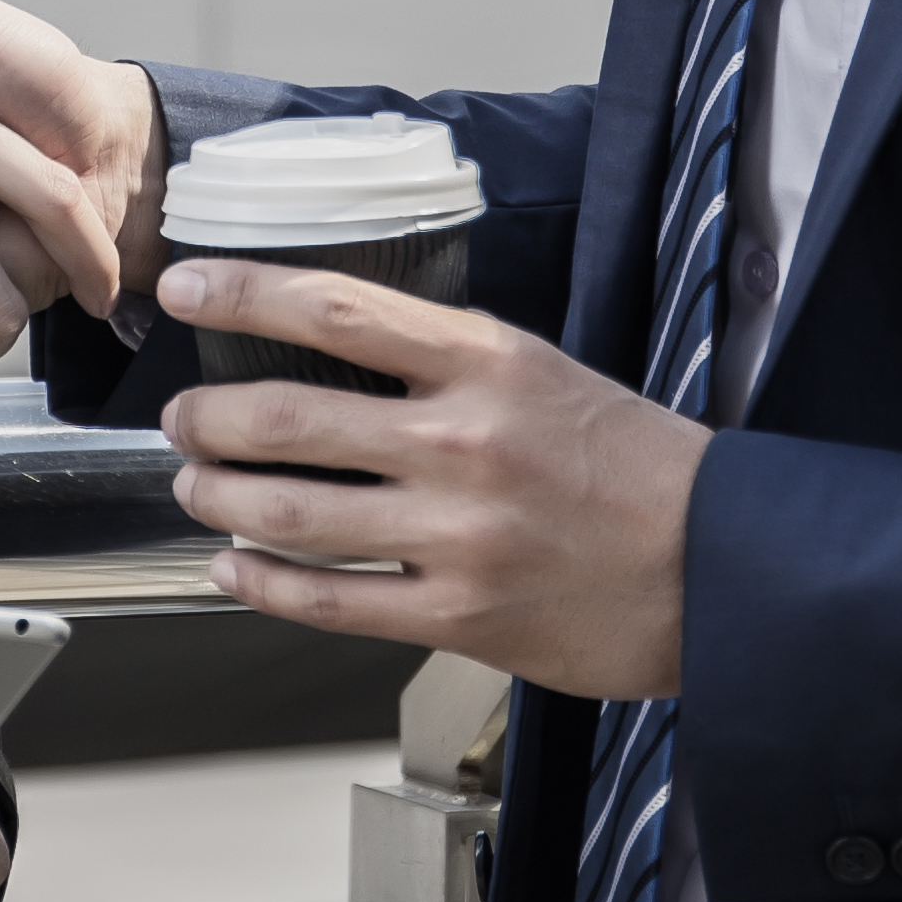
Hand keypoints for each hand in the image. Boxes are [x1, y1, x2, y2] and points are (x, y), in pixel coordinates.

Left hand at [156, 258, 703, 699]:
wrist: (720, 566)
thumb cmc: (636, 467)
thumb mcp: (544, 372)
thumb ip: (446, 360)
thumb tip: (338, 347)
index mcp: (486, 363)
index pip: (334, 309)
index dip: (241, 294)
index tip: (186, 286)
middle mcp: (463, 442)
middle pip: (288, 417)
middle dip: (207, 416)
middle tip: (182, 415)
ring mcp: (457, 535)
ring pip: (290, 513)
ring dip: (218, 496)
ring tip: (195, 485)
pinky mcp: (459, 615)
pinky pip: (328, 601)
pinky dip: (260, 582)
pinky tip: (232, 568)